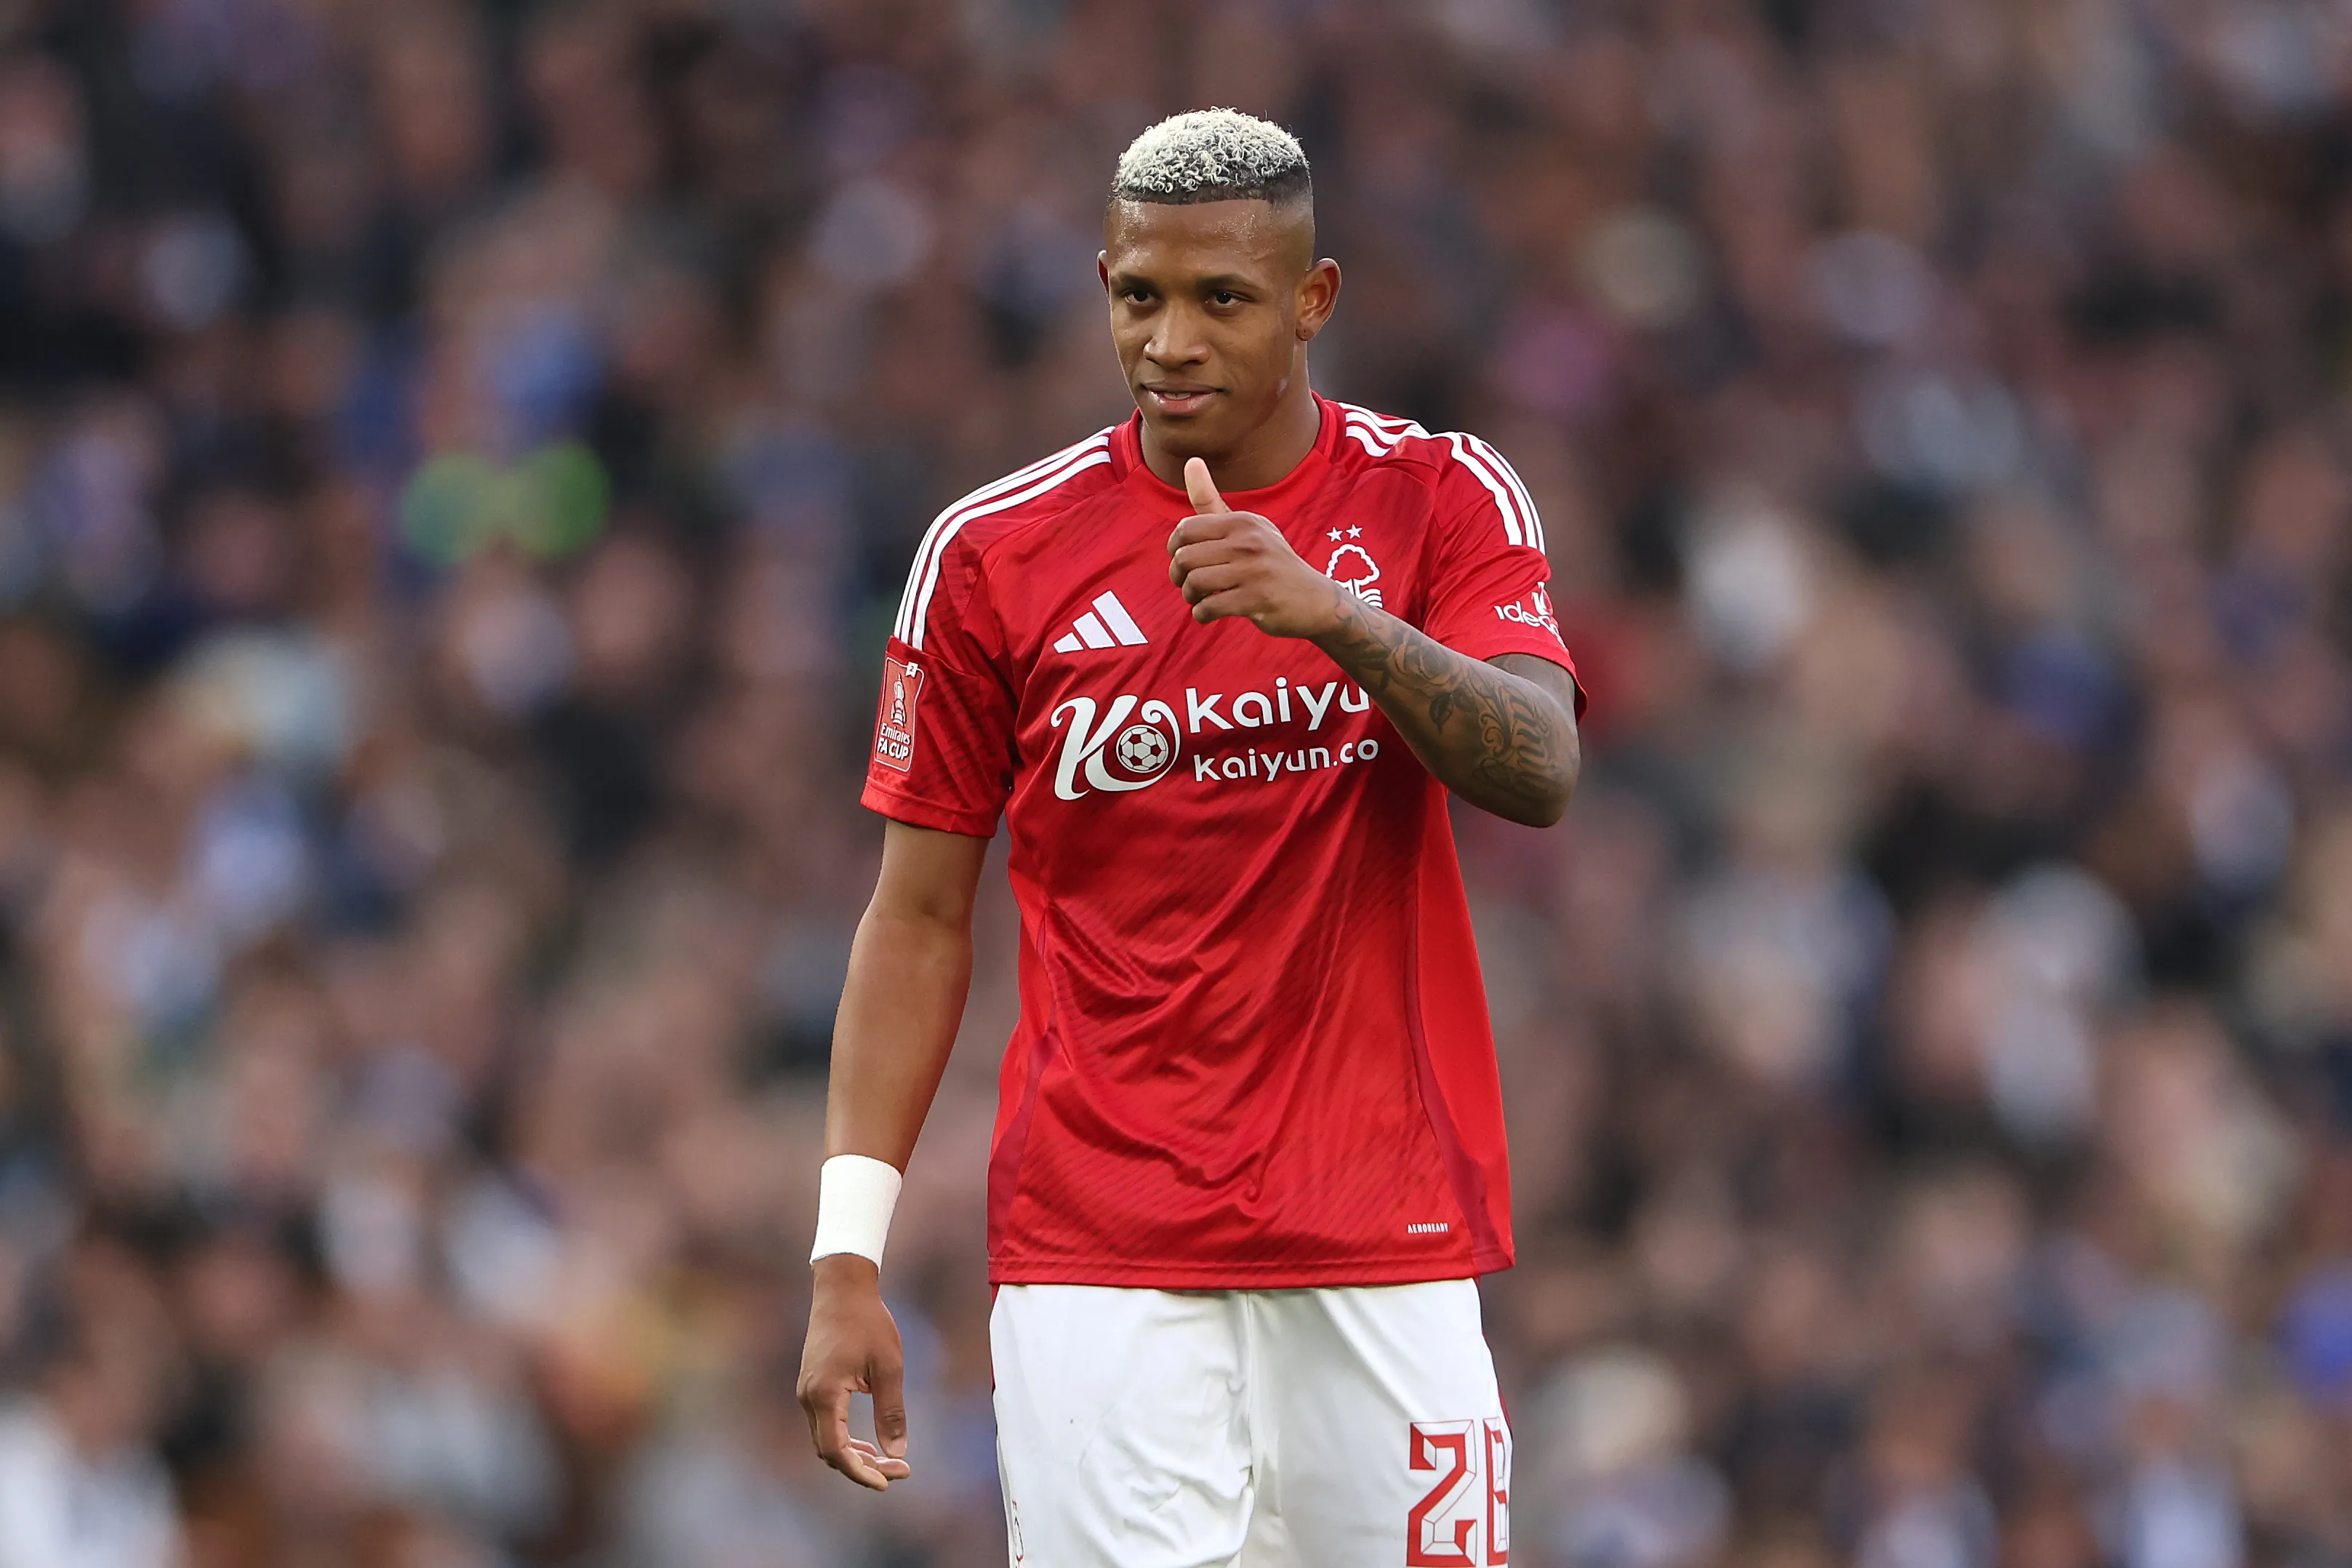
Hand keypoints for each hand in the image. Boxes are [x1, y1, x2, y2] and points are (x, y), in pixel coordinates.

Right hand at [797, 1254, 912, 1489]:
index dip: (860, 1473)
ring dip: (853, 1456)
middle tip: (898, 1470)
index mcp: (825, 1395)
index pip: (836, 1451)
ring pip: (825, 1440)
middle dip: (862, 1468)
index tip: (888, 1482)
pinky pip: (824, 1424)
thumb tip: (897, 1451)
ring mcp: (806, 1391)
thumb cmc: (868, 1322)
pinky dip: (845, 1438)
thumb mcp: (889, 1367)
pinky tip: (868, 1442)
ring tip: (887, 1462)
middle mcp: (808, 1397)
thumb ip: (891, 1411)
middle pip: (829, 1451)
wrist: (842, 1288)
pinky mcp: (811, 1385)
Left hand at [1168, 458, 1345, 636]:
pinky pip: (1209, 607)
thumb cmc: (1272, 562)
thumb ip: (1212, 501)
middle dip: (1178, 577)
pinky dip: (1202, 614)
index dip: (1174, 550)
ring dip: (1190, 596)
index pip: (1185, 529)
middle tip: (1188, 585)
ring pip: (1195, 582)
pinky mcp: (1258, 599)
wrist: (1315, 600)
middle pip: (1185, 558)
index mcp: (1242, 521)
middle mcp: (1249, 541)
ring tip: (1199, 599)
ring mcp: (1254, 570)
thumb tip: (1191, 460)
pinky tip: (1209, 612)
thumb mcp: (1247, 528)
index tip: (1183, 561)